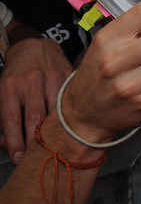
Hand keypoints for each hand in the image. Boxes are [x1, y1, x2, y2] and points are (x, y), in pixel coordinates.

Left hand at [0, 37, 71, 163]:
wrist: (34, 45)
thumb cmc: (16, 74)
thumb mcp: (3, 90)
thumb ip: (4, 116)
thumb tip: (6, 142)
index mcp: (10, 86)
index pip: (11, 118)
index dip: (14, 141)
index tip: (17, 158)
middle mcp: (31, 81)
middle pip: (35, 117)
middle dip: (35, 141)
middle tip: (36, 156)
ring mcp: (52, 77)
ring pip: (56, 110)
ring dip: (56, 130)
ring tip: (55, 145)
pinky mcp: (68, 76)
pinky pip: (71, 99)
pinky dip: (71, 115)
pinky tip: (70, 126)